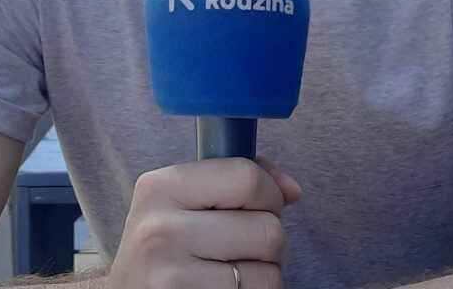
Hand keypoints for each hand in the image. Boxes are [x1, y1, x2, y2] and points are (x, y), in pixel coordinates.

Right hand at [108, 158, 300, 288]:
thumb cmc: (164, 248)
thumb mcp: (182, 204)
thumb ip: (236, 182)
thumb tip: (292, 189)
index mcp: (160, 187)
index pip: (247, 177)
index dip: (268, 194)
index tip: (255, 208)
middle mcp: (160, 229)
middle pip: (268, 229)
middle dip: (269, 241)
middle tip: (241, 248)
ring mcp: (171, 275)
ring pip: (270, 272)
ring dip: (263, 274)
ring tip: (230, 271)